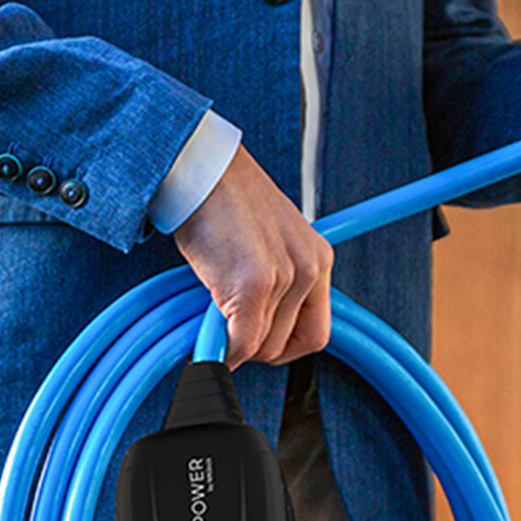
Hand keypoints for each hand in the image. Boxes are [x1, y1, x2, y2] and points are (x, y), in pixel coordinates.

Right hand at [173, 143, 333, 367]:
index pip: (315, 334)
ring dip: (231, 342)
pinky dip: (221, 350)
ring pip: (260, 346)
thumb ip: (274, 287)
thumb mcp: (266, 244)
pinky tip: (205, 340)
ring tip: (211, 317)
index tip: (256, 344)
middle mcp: (309, 269)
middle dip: (251, 347)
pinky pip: (240, 342)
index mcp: (318, 260)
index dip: (283, 347)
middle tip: (225, 330)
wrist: (202, 170)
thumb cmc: (224, 202)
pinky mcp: (254, 284)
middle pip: (285, 345)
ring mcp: (284, 277)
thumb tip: (252, 339)